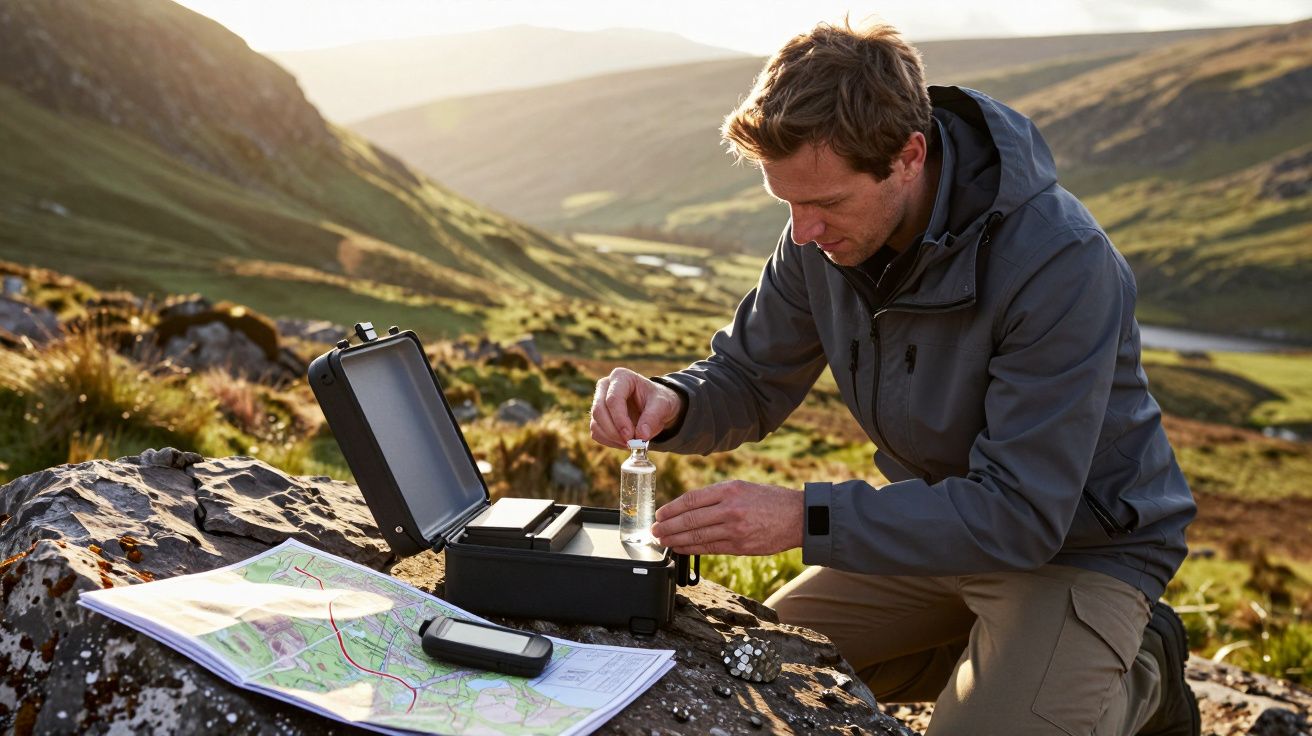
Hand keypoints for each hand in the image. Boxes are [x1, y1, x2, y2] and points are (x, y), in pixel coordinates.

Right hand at [589, 367, 683, 447]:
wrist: (655, 408)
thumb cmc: (658, 401)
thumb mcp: (662, 405)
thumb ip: (653, 418)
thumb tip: (641, 436)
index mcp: (621, 377)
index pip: (613, 399)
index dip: (620, 419)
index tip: (631, 436)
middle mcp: (605, 387)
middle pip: (599, 410)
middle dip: (614, 431)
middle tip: (631, 443)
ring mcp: (598, 402)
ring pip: (596, 424)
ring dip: (612, 438)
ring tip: (632, 443)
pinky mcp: (597, 418)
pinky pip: (596, 433)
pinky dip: (610, 442)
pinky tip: (625, 443)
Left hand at [650, 480, 802, 554]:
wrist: (798, 517)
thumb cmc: (770, 500)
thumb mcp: (743, 487)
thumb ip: (718, 496)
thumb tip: (689, 507)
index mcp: (729, 489)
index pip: (692, 499)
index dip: (672, 508)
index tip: (660, 514)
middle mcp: (730, 508)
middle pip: (690, 519)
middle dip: (668, 526)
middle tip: (655, 530)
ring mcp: (735, 529)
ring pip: (697, 535)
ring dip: (676, 540)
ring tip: (663, 541)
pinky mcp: (740, 546)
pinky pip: (709, 548)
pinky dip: (692, 549)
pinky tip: (681, 549)